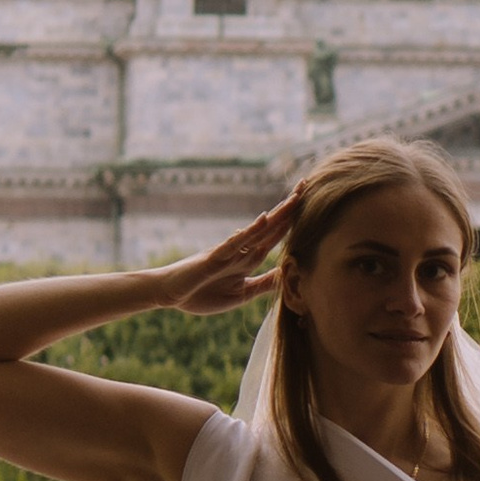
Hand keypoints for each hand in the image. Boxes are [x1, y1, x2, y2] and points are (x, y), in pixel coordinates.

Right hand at [167, 192, 299, 316]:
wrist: (170, 295)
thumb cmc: (202, 294)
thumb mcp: (241, 294)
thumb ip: (263, 284)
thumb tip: (287, 275)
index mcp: (248, 259)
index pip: (274, 237)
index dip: (291, 221)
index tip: (309, 203)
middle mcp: (241, 251)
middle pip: (270, 226)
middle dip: (289, 208)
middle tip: (307, 184)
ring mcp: (228, 252)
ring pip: (257, 230)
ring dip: (276, 215)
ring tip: (294, 198)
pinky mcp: (213, 257)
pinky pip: (234, 243)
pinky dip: (249, 232)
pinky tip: (262, 220)